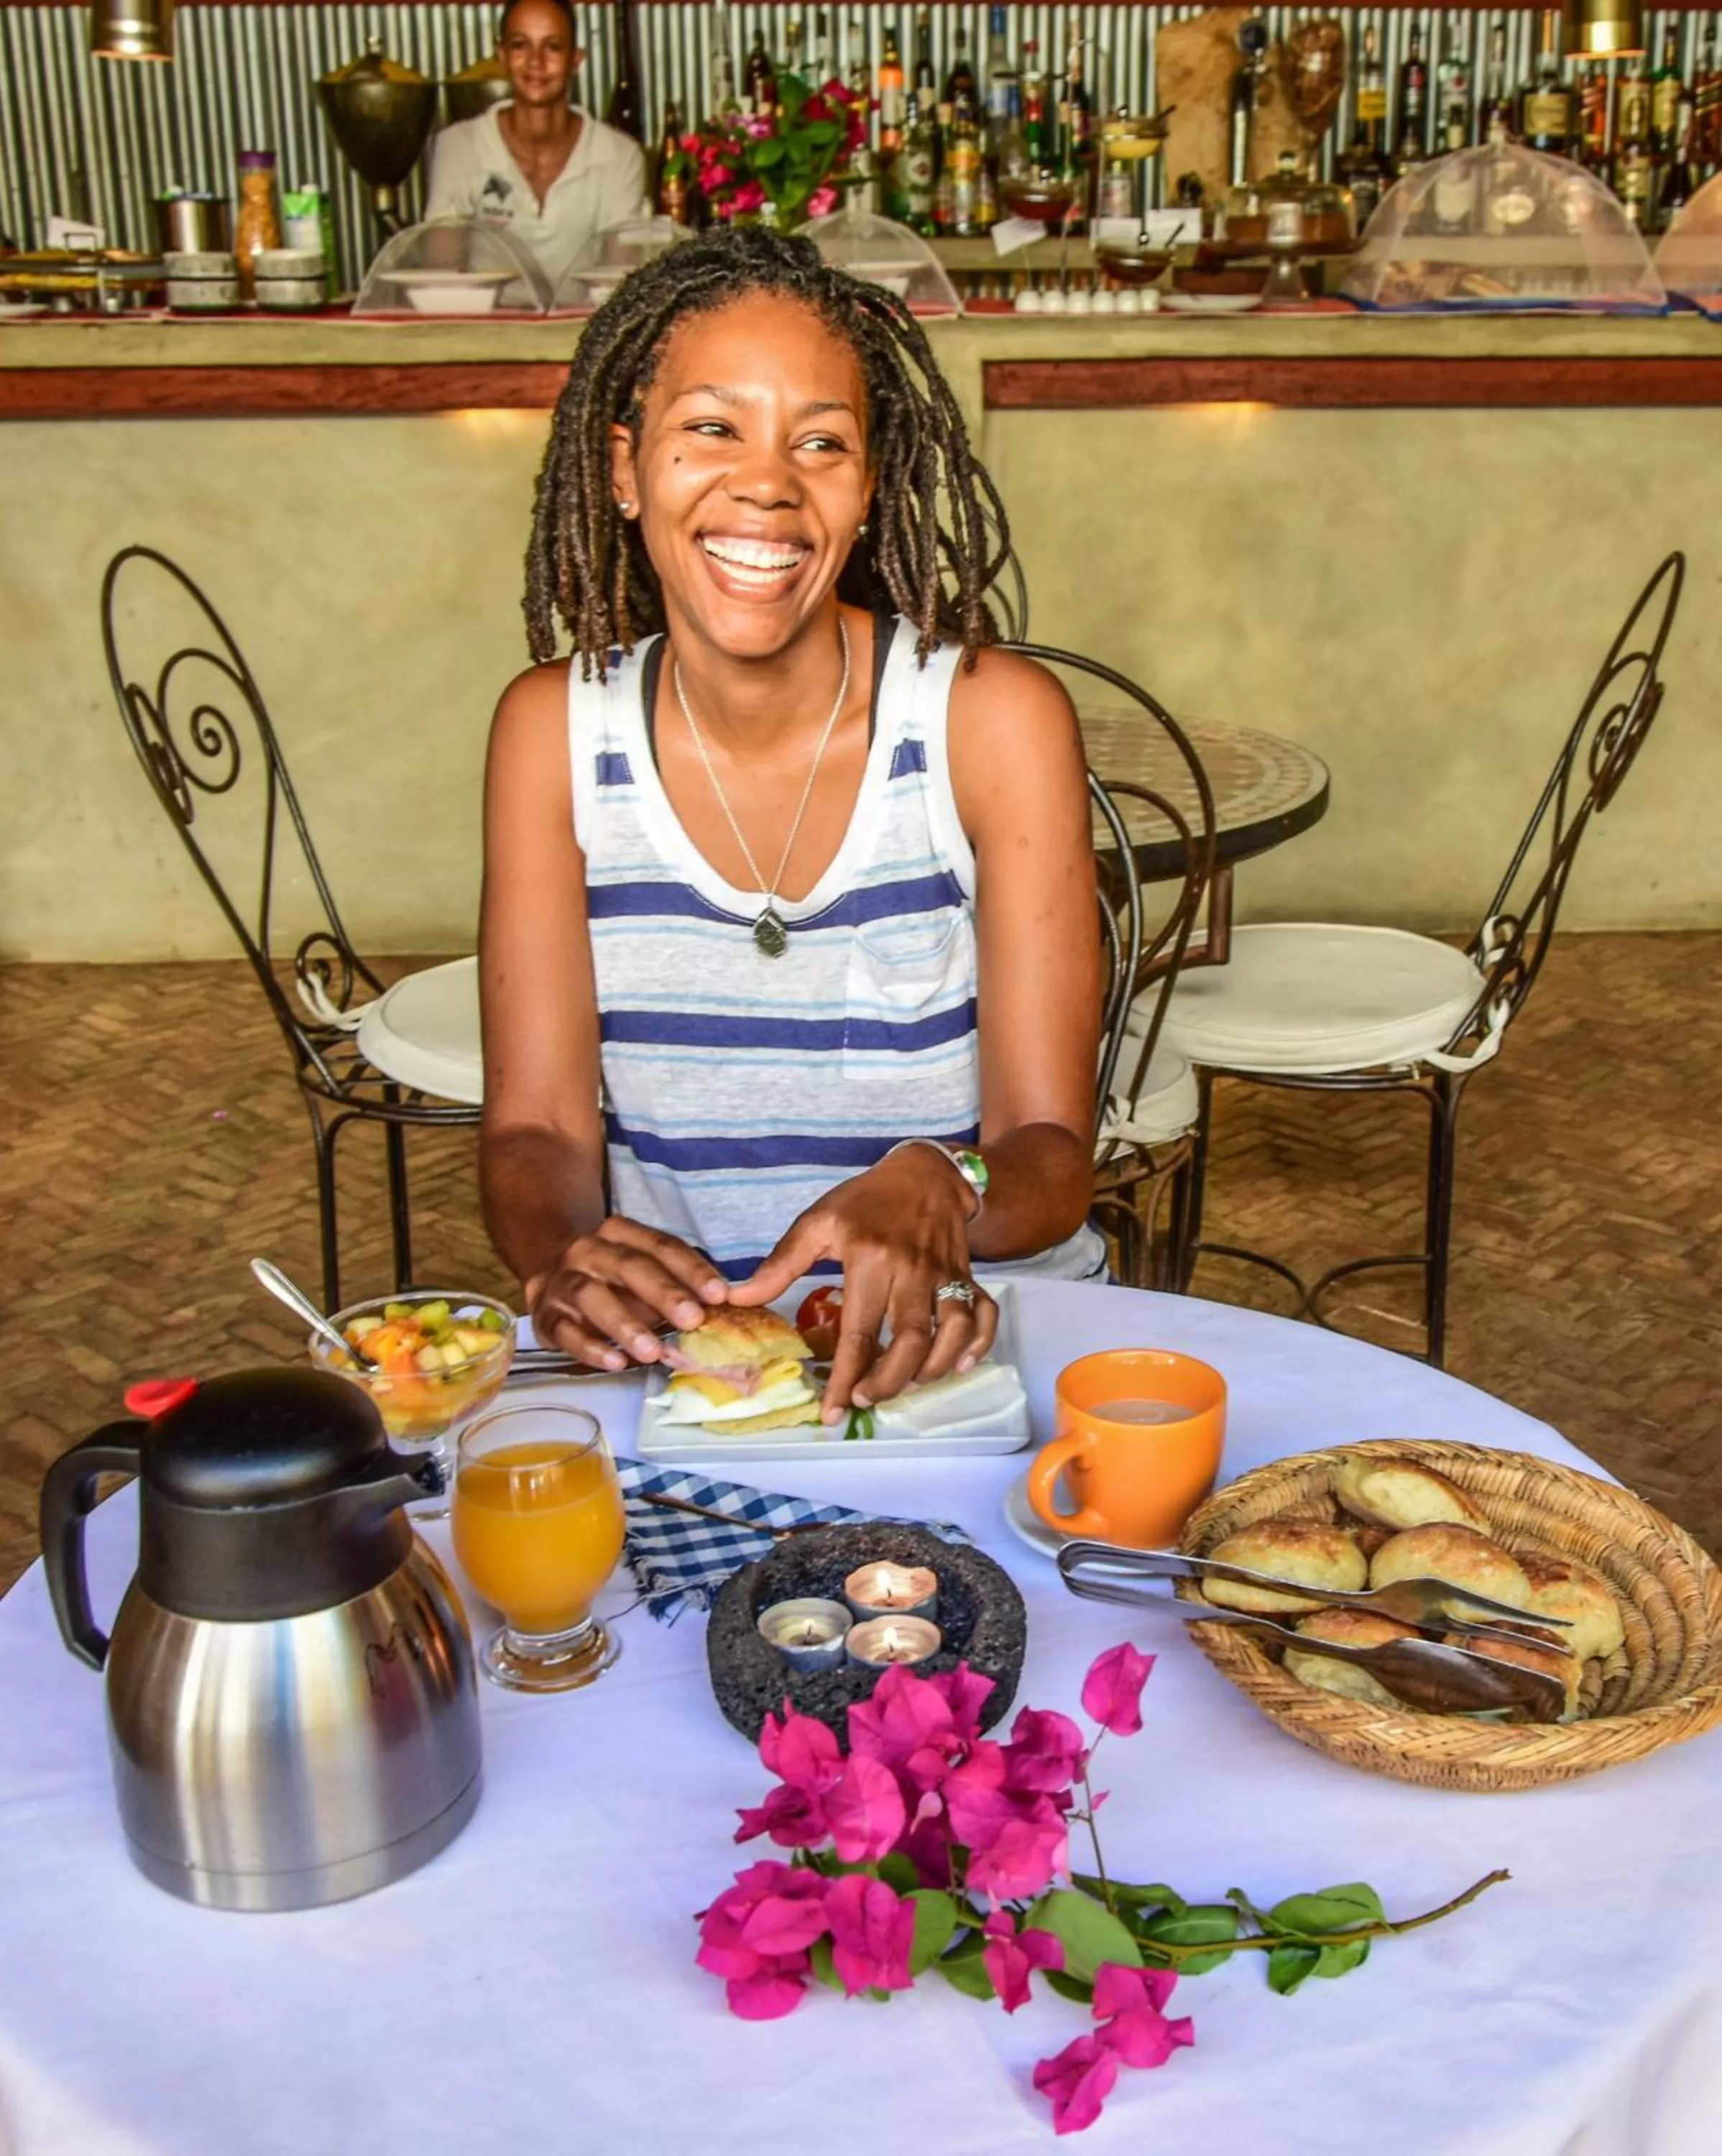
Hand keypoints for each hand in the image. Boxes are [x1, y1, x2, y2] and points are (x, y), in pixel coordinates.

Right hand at [525, 1218, 728, 1371]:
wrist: (551, 1277)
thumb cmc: (614, 1281)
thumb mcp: (645, 1273)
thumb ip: (679, 1286)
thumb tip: (726, 1307)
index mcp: (619, 1233)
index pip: (661, 1246)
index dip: (691, 1269)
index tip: (720, 1295)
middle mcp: (588, 1250)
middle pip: (628, 1266)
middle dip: (663, 1293)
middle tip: (692, 1320)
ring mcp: (562, 1281)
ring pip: (591, 1295)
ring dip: (624, 1324)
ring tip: (653, 1351)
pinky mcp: (544, 1315)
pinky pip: (563, 1330)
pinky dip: (590, 1347)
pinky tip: (616, 1362)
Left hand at [730, 1151, 997, 1421]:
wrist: (925, 1173)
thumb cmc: (866, 1201)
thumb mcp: (818, 1222)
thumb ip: (780, 1264)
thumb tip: (738, 1298)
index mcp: (871, 1259)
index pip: (859, 1330)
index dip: (846, 1377)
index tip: (833, 1410)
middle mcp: (913, 1270)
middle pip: (910, 1341)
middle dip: (888, 1382)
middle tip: (865, 1399)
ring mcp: (946, 1275)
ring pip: (951, 1332)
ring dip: (931, 1369)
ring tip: (905, 1385)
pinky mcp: (968, 1276)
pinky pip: (984, 1315)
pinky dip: (979, 1344)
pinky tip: (958, 1365)